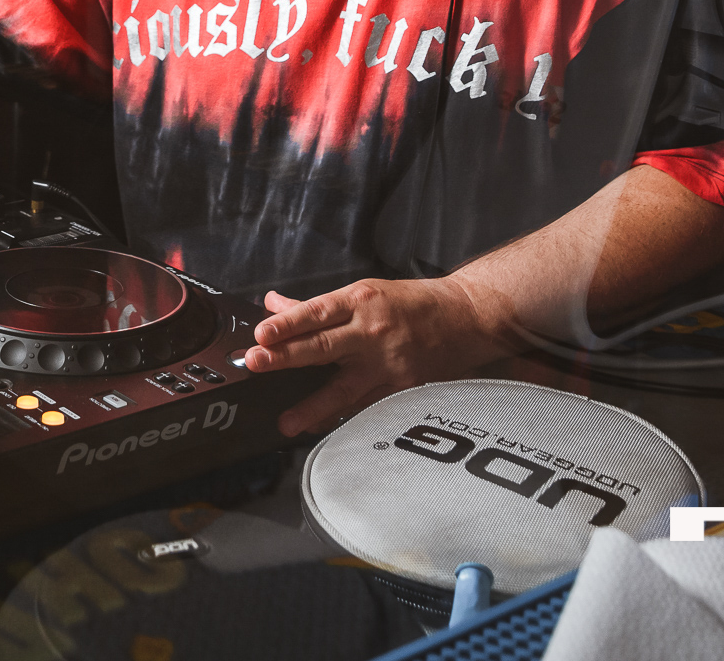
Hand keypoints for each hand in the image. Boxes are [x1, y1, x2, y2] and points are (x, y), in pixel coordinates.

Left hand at [242, 277, 509, 436]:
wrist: (469, 317)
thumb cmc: (413, 304)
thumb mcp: (364, 293)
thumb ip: (316, 305)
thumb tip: (273, 306)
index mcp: (359, 302)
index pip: (315, 313)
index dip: (287, 324)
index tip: (260, 334)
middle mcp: (372, 332)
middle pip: (323, 346)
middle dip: (285, 357)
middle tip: (255, 364)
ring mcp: (389, 364)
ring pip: (345, 387)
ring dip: (313, 406)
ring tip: (287, 422)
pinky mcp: (405, 388)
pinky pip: (369, 407)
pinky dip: (346, 419)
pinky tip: (324, 430)